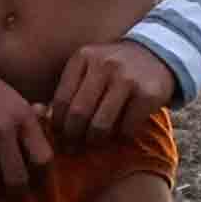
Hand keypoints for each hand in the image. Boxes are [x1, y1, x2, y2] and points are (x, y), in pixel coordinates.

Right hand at [0, 48, 58, 198]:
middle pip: (17, 181)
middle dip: (13, 189)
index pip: (43, 160)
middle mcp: (1, 130)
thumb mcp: (13, 97)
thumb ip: (30, 120)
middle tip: (6, 186)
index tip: (30, 174)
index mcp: (22, 116)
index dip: (39, 173)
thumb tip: (46, 141)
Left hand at [47, 40, 180, 146]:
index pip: (61, 100)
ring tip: (94, 142)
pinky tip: (120, 133)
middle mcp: (104, 65)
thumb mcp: (89, 66)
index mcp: (83, 58)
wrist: (157, 54)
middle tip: (73, 147)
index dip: (57, 125)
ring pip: (100, 124)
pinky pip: (126, 128)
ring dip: (95, 140)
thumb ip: (70, 88)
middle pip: (78, 114)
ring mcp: (127, 78)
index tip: (59, 136)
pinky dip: (121, 136)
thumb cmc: (113, 68)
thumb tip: (43, 121)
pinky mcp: (147, 94)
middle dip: (73, 137)